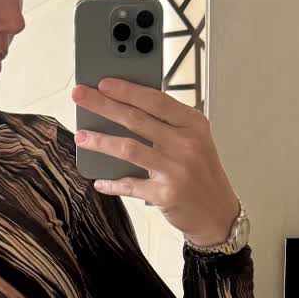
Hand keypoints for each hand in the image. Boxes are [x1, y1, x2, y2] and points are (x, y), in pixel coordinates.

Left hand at [73, 80, 240, 246]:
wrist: (218, 214)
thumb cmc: (202, 174)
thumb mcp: (195, 141)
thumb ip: (168, 125)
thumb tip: (127, 108)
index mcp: (193, 124)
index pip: (154, 100)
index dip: (126, 90)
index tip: (103, 83)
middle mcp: (185, 144)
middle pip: (136, 119)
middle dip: (103, 105)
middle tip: (80, 96)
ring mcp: (175, 170)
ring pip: (129, 149)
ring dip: (100, 141)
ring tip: (81, 136)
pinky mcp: (165, 195)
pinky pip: (130, 185)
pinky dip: (113, 183)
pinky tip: (100, 180)